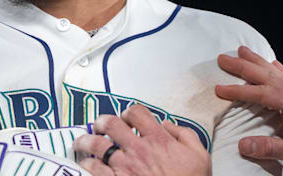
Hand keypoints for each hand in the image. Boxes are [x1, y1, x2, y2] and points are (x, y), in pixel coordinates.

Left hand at [73, 106, 210, 175]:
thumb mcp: (200, 155)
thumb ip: (185, 134)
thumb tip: (168, 125)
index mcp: (158, 140)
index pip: (136, 113)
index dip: (128, 112)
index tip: (125, 117)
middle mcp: (138, 150)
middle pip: (110, 124)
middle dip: (101, 122)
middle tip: (99, 126)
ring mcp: (125, 167)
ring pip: (96, 145)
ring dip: (86, 141)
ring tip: (82, 142)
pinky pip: (93, 170)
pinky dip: (86, 165)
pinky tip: (85, 164)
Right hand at [214, 45, 282, 160]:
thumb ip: (269, 146)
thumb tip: (243, 145)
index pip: (257, 92)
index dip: (237, 90)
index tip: (219, 89)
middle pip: (262, 73)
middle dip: (240, 65)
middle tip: (221, 58)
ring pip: (273, 68)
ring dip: (256, 59)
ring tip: (241, 50)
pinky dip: (277, 66)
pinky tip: (272, 62)